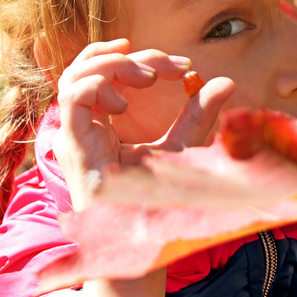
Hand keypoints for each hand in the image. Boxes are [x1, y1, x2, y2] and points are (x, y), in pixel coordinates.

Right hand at [54, 38, 234, 210]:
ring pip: (75, 76)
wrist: (146, 238)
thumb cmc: (159, 199)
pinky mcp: (75, 147)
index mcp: (102, 122)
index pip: (108, 72)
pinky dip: (98, 87)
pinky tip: (125, 107)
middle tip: (167, 69)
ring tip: (149, 79)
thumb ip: (198, 114)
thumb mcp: (182, 146)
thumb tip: (224, 82)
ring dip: (113, 66)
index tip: (184, 66)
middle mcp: (84, 126)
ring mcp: (76, 135)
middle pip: (89, 68)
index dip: (143, 58)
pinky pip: (72, 98)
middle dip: (130, 57)